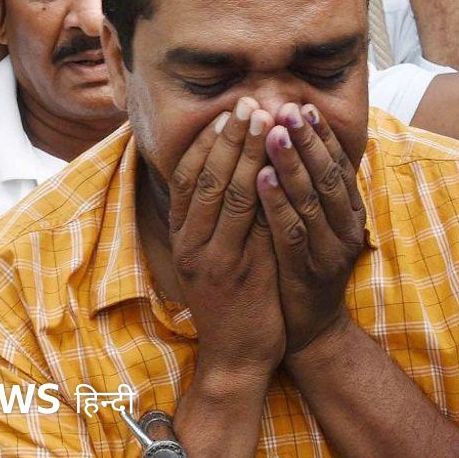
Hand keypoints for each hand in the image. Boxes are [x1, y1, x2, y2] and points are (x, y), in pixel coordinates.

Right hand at [169, 98, 284, 375]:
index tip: (226, 111)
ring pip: (229, 194)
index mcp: (182, 235)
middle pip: (208, 178)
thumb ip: (219, 216)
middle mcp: (191, 242)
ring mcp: (214, 258)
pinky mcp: (239, 274)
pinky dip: (263, 192)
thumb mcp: (213, 254)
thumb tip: (236, 167)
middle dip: (229, 137)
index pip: (187, 177)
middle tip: (249, 102)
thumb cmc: (230, 300)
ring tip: (266, 120)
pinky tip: (276, 166)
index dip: (206, 142)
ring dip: (248, 153)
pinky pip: (251, 225)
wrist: (235, 355)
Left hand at [258, 104, 366, 355]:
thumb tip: (294, 141)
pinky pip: (291, 232)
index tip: (304, 105)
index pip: (340, 165)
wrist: (311, 330)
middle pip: (329, 176)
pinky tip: (261, 178)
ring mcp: (329, 251)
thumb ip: (311, 189)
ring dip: (291, 163)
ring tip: (272, 132)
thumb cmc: (306, 269)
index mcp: (350, 213)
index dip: (322, 136)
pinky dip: (276, 203)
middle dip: (308, 140)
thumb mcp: (316, 225)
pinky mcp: (307, 272)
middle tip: (289, 108)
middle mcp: (346, 228)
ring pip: (312, 199)